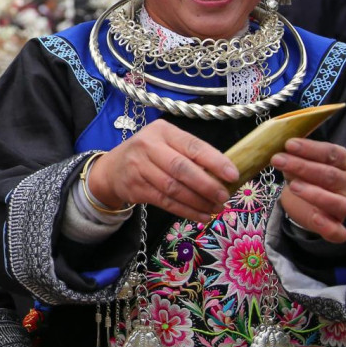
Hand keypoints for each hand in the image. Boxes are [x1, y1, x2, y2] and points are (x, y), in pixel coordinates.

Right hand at [87, 119, 237, 223]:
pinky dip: (186, 211)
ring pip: (174, 188)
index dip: (215, 161)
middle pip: (182, 168)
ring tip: (216, 209)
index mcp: (163, 131)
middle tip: (224, 197)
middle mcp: (148, 146)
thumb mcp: (166, 143)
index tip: (233, 175)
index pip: (192, 146)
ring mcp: (139, 167)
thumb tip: (225, 175)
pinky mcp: (135, 188)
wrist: (112, 169)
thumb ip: (189, 154)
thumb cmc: (149, 154)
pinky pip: (165, 202)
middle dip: (207, 185)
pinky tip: (201, 215)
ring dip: (198, 201)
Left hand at [272, 138, 345, 243]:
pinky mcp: (337, 226)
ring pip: (336, 202)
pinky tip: (315, 218)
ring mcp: (345, 205)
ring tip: (293, 186)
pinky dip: (328, 227)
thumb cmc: (306, 176)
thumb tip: (278, 148)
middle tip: (278, 160)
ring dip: (314, 194)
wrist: (306, 201)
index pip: (331, 153)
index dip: (310, 149)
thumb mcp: (301, 162)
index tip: (289, 144)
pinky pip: (338, 231)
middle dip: (302, 167)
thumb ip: (295, 156)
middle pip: (330, 175)